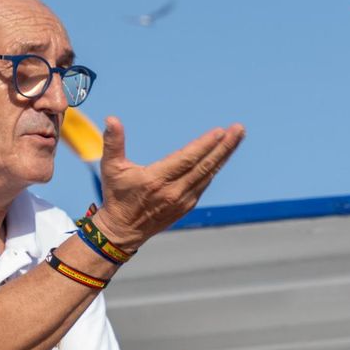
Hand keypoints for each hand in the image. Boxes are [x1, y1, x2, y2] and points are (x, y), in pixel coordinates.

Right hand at [92, 116, 243, 251]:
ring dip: (224, 155)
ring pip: (209, 174)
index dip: (205, 145)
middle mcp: (174, 191)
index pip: (187, 159)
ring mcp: (183, 200)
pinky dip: (214, 168)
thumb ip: (113, 142)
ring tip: (236, 137)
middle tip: (239, 129)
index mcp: (156, 180)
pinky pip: (205, 183)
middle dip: (224, 146)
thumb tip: (111, 119)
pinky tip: (221, 155)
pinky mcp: (187, 206)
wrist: (122, 231)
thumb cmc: (116, 195)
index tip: (220, 131)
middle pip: (205, 166)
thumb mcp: (110, 168)